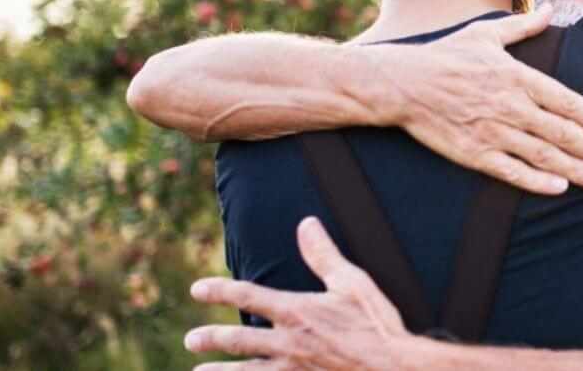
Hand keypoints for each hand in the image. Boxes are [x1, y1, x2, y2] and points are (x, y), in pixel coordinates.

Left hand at [185, 217, 414, 369]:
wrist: (392, 366)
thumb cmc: (376, 324)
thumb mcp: (353, 282)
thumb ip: (324, 255)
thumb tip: (306, 225)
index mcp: (296, 311)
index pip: (248, 296)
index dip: (219, 291)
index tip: (197, 289)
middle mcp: (288, 342)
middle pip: (238, 339)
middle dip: (211, 338)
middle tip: (190, 340)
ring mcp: (293, 369)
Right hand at [387, 4, 582, 194]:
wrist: (402, 83)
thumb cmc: (446, 56)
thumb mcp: (486, 33)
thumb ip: (523, 26)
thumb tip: (550, 10)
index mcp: (517, 76)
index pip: (567, 102)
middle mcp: (510, 104)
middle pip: (562, 132)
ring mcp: (492, 130)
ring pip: (543, 154)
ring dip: (576, 169)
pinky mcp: (473, 152)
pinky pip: (511, 170)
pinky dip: (537, 181)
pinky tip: (559, 189)